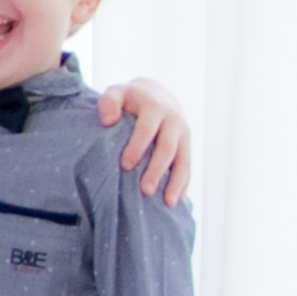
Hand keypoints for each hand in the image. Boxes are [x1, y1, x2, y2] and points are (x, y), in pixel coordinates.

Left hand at [95, 79, 192, 205]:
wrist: (157, 95)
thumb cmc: (130, 98)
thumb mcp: (117, 92)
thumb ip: (109, 102)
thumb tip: (108, 121)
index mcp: (155, 108)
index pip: (147, 129)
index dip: (137, 147)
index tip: (126, 165)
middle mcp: (174, 122)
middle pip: (167, 148)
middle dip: (157, 170)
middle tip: (145, 190)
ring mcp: (184, 136)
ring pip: (183, 161)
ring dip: (176, 182)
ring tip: (168, 203)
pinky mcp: (187, 147)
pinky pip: (187, 167)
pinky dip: (183, 184)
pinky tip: (176, 202)